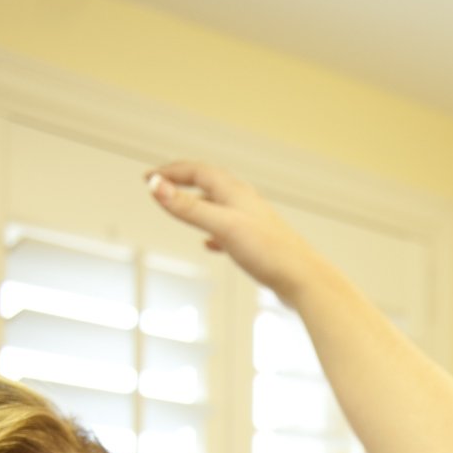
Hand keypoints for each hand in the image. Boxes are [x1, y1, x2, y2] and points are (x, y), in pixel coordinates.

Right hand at [146, 162, 322, 303]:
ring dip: (198, 205)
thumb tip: (154, 186)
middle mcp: (246, 203)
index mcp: (235, 193)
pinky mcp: (261, 245)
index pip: (197, 171)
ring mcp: (254, 224)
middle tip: (160, 187)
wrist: (305, 281)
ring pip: (221, 206)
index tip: (147, 177)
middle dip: (182, 183)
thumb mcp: (222, 226)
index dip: (170, 172)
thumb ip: (188, 208)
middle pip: (209, 183)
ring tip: (180, 210)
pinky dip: (215, 232)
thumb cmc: (269, 253)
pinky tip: (211, 246)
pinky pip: (232, 231)